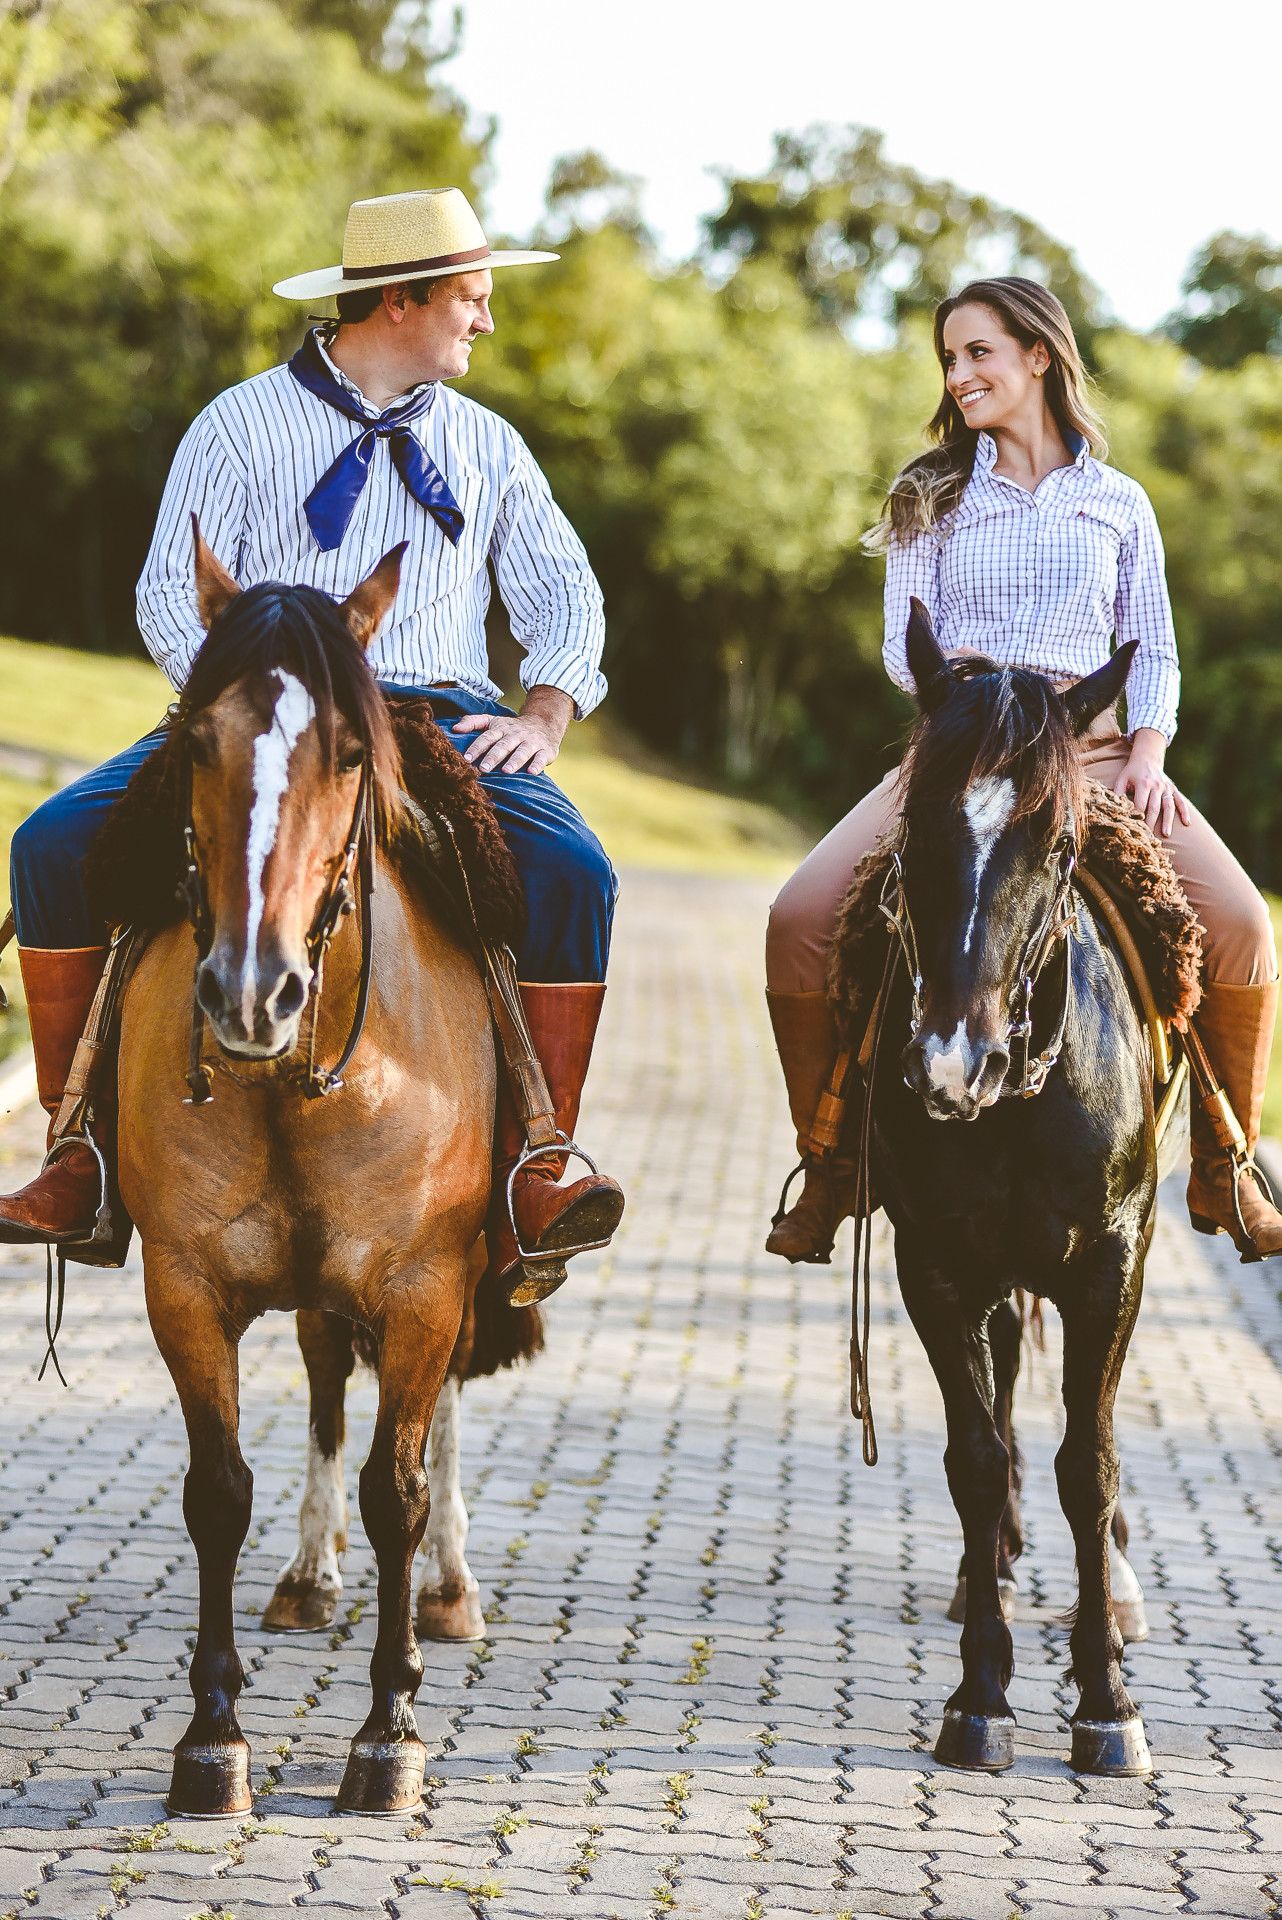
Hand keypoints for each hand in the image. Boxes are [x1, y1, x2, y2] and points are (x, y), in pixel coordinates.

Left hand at [452, 685, 572, 774]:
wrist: (544, 722)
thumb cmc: (512, 728)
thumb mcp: (493, 721)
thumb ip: (473, 722)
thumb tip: (454, 728)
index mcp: (501, 729)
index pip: (487, 737)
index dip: (477, 747)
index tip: (467, 759)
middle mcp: (515, 735)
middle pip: (503, 745)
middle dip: (493, 757)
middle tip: (483, 768)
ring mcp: (531, 742)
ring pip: (522, 751)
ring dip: (514, 761)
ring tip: (506, 771)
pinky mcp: (545, 750)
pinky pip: (541, 757)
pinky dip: (537, 765)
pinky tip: (532, 772)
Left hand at [1112, 729, 1190, 838]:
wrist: (1147, 758)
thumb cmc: (1131, 772)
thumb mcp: (1121, 779)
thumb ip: (1117, 794)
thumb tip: (1114, 809)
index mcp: (1143, 784)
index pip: (1140, 804)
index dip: (1137, 817)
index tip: (1134, 829)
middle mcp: (1157, 786)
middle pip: (1154, 808)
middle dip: (1151, 823)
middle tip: (1147, 838)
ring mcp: (1166, 788)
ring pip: (1168, 806)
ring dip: (1168, 821)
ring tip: (1166, 835)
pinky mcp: (1173, 789)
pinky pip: (1181, 801)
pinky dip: (1184, 812)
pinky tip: (1186, 823)